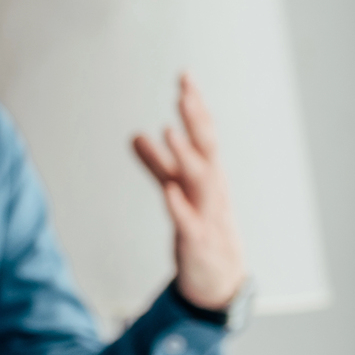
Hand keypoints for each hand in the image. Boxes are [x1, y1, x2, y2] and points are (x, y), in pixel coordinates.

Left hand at [131, 73, 246, 310]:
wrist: (219, 279)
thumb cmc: (201, 228)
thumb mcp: (177, 191)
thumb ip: (157, 163)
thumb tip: (135, 135)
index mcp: (208, 174)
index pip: (204, 133)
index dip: (195, 106)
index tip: (185, 75)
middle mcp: (212, 190)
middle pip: (207, 149)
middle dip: (196, 120)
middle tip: (185, 92)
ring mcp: (208, 214)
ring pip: (201, 182)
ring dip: (186, 156)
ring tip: (170, 130)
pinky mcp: (197, 241)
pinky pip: (189, 222)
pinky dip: (180, 205)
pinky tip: (168, 191)